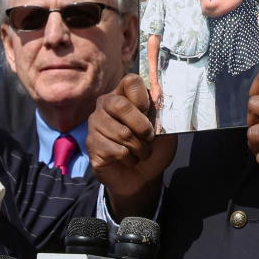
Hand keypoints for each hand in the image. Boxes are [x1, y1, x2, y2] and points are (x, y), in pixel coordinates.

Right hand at [88, 74, 177, 218]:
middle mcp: (106, 104)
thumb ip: (163, 114)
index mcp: (125, 95)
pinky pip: (115, 150)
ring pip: (121, 132)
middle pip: (120, 105)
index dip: (143, 97)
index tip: (149, 112)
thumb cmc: (153, 148)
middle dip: (141, 126)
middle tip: (149, 137)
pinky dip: (129, 158)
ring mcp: (95, 124)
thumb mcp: (166, 130)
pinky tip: (128, 159)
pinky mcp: (91, 144)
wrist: (143, 177)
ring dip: (139, 148)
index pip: (131, 81)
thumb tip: (158, 98)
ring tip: (140, 152)